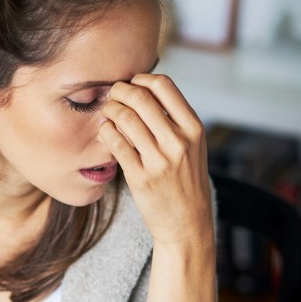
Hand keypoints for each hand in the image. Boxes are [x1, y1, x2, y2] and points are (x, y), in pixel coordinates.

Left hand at [96, 73, 212, 248]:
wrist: (187, 222)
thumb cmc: (185, 179)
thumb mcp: (192, 146)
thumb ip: (175, 119)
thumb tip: (144, 87)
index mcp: (193, 128)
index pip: (164, 85)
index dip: (141, 79)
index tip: (132, 85)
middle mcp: (179, 142)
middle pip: (141, 98)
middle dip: (119, 90)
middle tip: (112, 95)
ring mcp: (160, 160)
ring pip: (125, 118)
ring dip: (110, 109)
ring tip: (107, 112)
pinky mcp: (140, 177)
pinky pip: (115, 143)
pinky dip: (106, 131)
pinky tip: (106, 131)